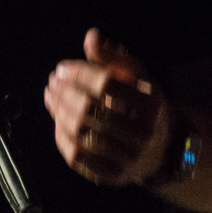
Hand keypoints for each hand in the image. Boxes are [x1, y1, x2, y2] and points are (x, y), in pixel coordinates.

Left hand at [43, 27, 171, 185]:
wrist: (161, 147)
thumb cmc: (142, 103)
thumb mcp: (137, 75)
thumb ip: (113, 56)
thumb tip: (91, 37)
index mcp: (152, 103)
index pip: (106, 83)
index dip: (79, 73)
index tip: (62, 68)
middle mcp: (144, 133)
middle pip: (90, 109)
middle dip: (64, 93)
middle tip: (52, 82)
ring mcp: (129, 158)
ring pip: (81, 133)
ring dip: (58, 113)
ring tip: (50, 97)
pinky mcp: (113, 176)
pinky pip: (78, 157)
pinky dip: (62, 138)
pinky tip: (57, 122)